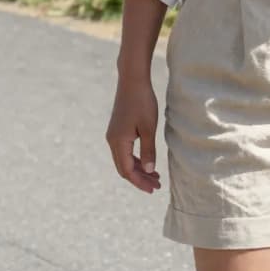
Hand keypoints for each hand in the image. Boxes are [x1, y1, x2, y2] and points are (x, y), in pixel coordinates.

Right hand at [106, 75, 162, 192]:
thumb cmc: (142, 102)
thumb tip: (150, 170)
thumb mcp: (149, 128)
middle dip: (140, 179)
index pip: (127, 170)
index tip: (153, 189)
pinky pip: (125, 152)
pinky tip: (148, 162)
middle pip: (124, 168)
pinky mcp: (117, 131)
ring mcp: (114, 136)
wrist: (132, 81)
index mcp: (119, 142)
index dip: (140, 182)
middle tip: (156, 186)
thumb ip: (149, 150)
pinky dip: (136, 160)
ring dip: (139, 170)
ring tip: (155, 177)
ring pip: (124, 160)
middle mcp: (112, 141)